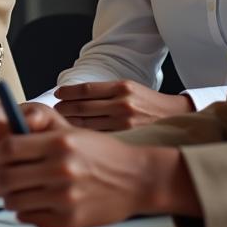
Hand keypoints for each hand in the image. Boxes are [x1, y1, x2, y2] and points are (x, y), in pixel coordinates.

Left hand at [0, 107, 199, 226]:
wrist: (137, 178)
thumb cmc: (100, 152)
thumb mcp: (69, 131)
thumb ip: (35, 132)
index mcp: (59, 143)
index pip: (8, 149)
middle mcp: (60, 170)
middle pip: (5, 178)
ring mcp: (65, 198)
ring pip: (14, 201)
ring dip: (7, 198)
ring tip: (12, 192)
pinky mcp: (69, 221)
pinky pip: (31, 218)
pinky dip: (24, 211)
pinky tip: (32, 203)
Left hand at [54, 80, 193, 130]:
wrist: (174, 118)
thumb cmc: (146, 102)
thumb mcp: (127, 88)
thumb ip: (103, 92)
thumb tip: (71, 95)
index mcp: (121, 87)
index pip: (85, 89)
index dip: (67, 93)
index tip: (57, 95)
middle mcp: (122, 104)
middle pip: (82, 108)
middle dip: (63, 110)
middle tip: (52, 112)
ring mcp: (124, 124)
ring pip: (87, 125)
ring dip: (68, 125)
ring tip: (57, 126)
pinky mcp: (127, 139)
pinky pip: (97, 139)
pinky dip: (82, 138)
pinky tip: (73, 139)